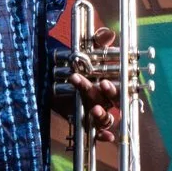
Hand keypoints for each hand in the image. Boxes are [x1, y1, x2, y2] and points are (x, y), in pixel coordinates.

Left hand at [69, 25, 122, 143]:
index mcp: (109, 82)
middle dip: (108, 96)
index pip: (120, 88)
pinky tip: (105, 136)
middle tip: (100, 86)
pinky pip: (98, 132)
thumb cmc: (75, 60)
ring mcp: (94, 110)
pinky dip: (104, 135)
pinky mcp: (84, 119)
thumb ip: (98, 41)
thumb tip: (110, 34)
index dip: (115, 88)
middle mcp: (104, 98)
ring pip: (106, 117)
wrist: (50, 71)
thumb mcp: (85, 48)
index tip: (104, 82)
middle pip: (113, 102)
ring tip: (94, 109)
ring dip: (103, 115)